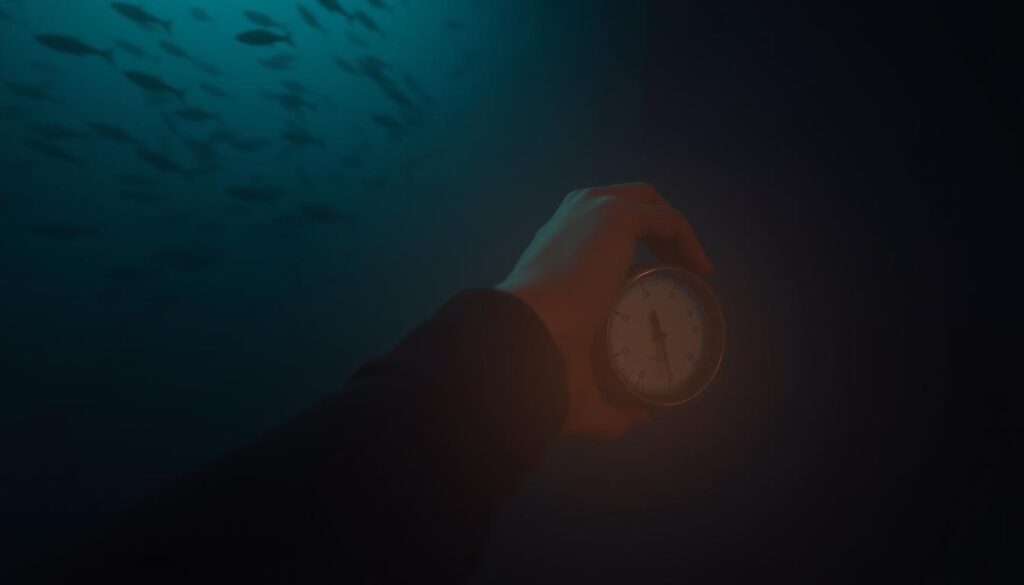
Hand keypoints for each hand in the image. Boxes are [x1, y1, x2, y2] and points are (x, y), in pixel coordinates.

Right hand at [496, 183, 712, 439]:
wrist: (526, 336)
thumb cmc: (539, 361)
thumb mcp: (577, 379)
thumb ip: (606, 402)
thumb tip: (637, 418)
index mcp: (549, 255)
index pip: (590, 237)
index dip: (625, 256)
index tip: (652, 290)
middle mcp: (566, 226)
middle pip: (620, 207)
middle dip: (653, 233)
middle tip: (677, 274)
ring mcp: (589, 214)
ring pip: (645, 203)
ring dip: (672, 231)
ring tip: (694, 269)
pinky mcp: (613, 215)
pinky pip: (666, 218)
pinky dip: (688, 239)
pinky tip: (701, 271)